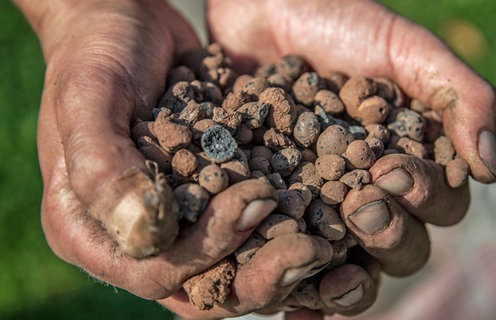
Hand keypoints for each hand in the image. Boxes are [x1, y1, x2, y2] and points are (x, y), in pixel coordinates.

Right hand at [18, 1, 332, 318]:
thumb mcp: (89, 97)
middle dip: (259, 273)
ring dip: (280, 260)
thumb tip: (147, 235)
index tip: (257, 202)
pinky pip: (250, 226)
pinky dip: (285, 228)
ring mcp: (179, 220)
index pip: (154, 271)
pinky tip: (326, 224)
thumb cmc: (94, 52)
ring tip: (326, 241)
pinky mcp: (212, 196)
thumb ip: (104, 167)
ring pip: (234, 265)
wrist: (125, 19)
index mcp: (90, 230)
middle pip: (202, 284)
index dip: (208, 252)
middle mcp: (136, 237)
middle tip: (311, 247)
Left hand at [208, 0, 495, 316]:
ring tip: (327, 265)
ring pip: (349, 263)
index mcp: (410, 160)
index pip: (438, 205)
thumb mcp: (405, 48)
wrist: (261, 7)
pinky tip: (290, 306)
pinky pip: (291, 258)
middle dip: (387, 235)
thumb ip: (458, 97)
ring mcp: (321, 204)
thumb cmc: (336, 21)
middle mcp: (370, 191)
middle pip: (399, 245)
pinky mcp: (274, 208)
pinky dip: (295, 288)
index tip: (389, 172)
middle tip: (361, 206)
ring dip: (346, 274)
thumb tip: (490, 170)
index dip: (422, 200)